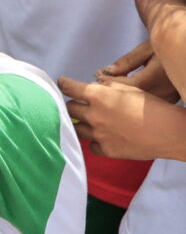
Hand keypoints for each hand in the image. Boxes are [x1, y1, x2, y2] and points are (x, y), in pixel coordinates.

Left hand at [60, 75, 185, 160]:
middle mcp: (93, 115)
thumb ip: (107, 86)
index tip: (62, 84)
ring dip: (81, 123)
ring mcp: (98, 134)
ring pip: (76, 128)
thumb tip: (93, 84)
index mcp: (98, 95)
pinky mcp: (106, 150)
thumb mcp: (129, 89)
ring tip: (92, 121)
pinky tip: (104, 137)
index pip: (68, 88)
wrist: (170, 132)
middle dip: (73, 104)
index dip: (64, 84)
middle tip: (81, 104)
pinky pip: (91, 145)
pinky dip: (95, 141)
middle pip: (69, 108)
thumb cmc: (152, 106)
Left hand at [98, 41, 180, 102]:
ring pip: (139, 105)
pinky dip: (132, 101)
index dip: (110, 82)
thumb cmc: (163, 47)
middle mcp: (166, 90)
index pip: (129, 85)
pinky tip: (123, 93)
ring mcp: (169, 98)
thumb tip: (107, 71)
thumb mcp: (146, 49)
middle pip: (133, 98)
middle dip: (112, 91)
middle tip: (97, 84)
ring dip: (121, 97)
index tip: (97, 75)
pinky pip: (147, 107)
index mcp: (159, 74)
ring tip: (107, 87)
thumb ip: (127, 61)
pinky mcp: (170, 102)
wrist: (183, 52)